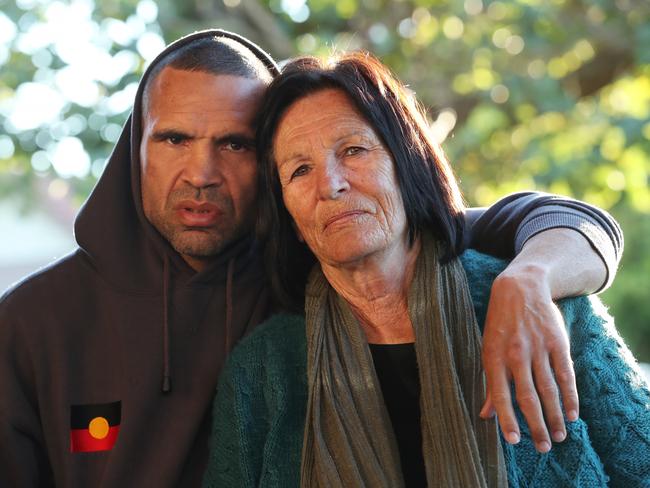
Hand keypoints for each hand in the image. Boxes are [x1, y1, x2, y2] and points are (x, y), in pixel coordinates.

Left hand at [480, 263, 578, 452]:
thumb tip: (485, 415)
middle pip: (528, 397)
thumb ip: (490, 383)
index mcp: (494, 357)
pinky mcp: (557, 342)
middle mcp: (515, 354)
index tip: (514, 441)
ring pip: (548, 389)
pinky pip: (565, 374)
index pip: (500, 394)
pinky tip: (571, 413)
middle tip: (544, 448)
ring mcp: (537, 348)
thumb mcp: (488, 349)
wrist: (520, 288)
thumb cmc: (500, 324)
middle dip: (536, 425)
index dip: (506, 419)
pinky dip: (569, 395)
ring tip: (559, 437)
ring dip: (554, 416)